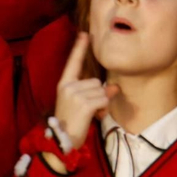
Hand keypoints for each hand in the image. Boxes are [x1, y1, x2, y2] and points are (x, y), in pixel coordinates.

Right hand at [53, 34, 117, 149]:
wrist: (62, 142)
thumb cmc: (72, 123)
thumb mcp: (82, 104)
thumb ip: (96, 92)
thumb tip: (114, 88)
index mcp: (64, 84)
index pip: (73, 62)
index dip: (80, 48)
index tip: (85, 34)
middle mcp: (68, 86)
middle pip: (96, 82)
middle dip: (98, 96)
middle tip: (88, 111)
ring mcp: (75, 94)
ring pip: (102, 91)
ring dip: (101, 104)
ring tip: (90, 115)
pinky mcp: (84, 104)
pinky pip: (104, 100)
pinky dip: (103, 109)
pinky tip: (94, 117)